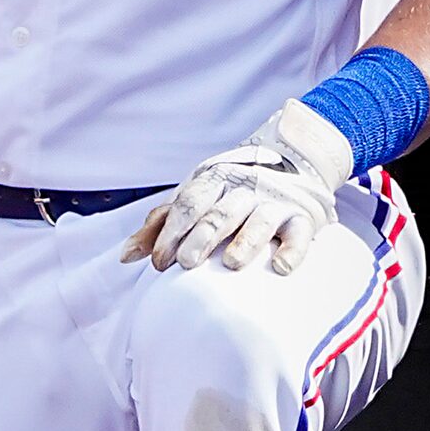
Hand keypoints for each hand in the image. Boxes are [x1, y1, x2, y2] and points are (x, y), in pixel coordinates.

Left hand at [121, 99, 353, 275]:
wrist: (292, 163)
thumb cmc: (229, 192)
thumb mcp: (196, 198)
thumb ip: (162, 225)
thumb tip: (126, 256)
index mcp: (213, 180)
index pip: (189, 205)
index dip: (171, 233)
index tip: (159, 263)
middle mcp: (244, 188)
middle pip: (219, 213)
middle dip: (202, 237)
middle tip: (186, 264)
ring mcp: (274, 201)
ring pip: (259, 221)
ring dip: (246, 241)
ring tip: (232, 264)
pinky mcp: (303, 217)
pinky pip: (299, 234)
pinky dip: (292, 250)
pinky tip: (280, 267)